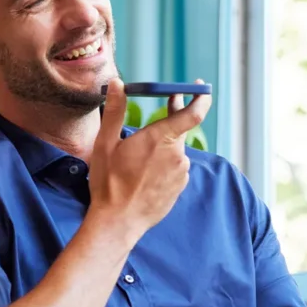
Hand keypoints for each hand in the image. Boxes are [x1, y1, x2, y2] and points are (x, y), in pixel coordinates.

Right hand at [87, 78, 211, 243]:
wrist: (117, 222)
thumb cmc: (109, 182)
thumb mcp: (106, 143)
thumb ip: (115, 110)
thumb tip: (117, 83)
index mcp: (160, 139)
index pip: (193, 113)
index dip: (200, 98)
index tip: (201, 87)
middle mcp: (176, 155)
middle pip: (182, 128)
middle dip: (174, 116)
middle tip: (168, 103)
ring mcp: (180, 173)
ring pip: (176, 149)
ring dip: (164, 144)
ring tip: (141, 153)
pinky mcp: (179, 187)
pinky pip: (175, 167)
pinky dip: (164, 163)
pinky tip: (146, 171)